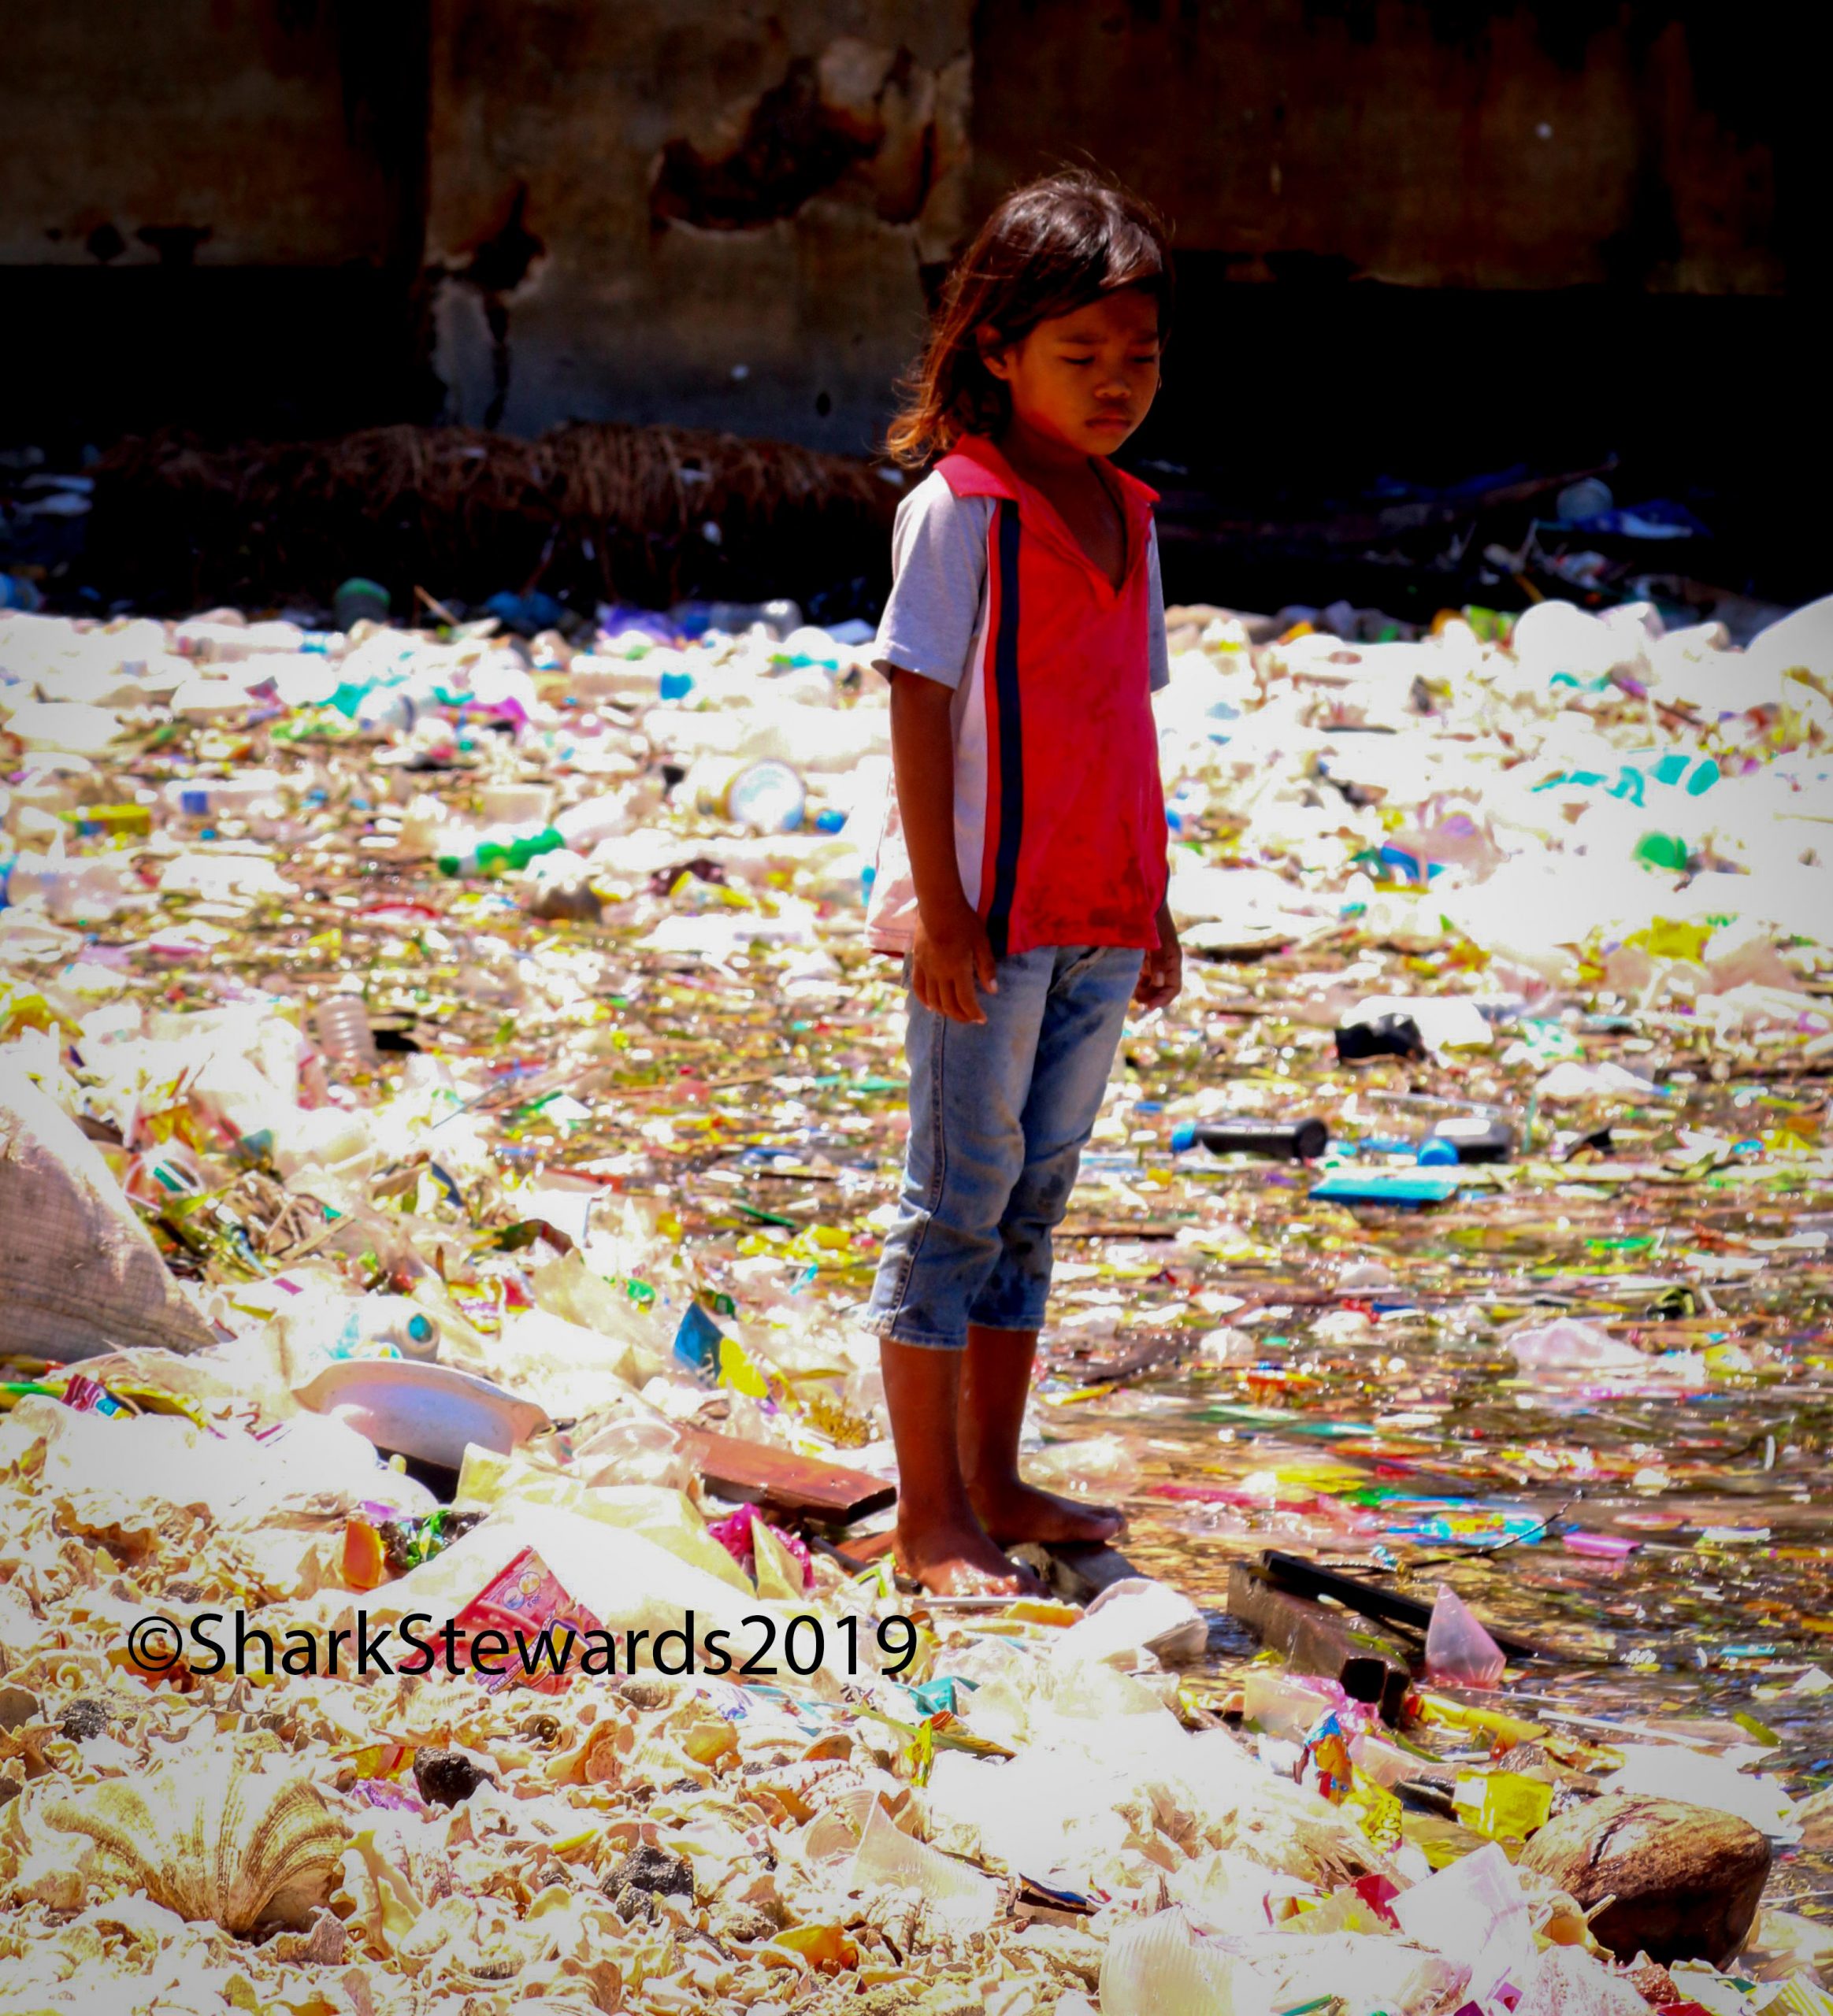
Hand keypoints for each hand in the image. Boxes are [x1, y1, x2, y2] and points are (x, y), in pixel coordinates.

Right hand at [913, 904, 996, 1023]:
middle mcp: (940, 975)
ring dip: (944, 1011)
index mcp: (958, 970)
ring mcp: (927, 970)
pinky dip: (924, 1000)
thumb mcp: (982, 942)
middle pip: (949, 1005)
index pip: (966, 1001)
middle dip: (961, 1016)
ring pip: (933, 1000)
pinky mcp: (917, 963)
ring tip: (955, 1014)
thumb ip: (987, 968)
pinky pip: (918, 987)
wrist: (938, 905)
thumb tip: (992, 991)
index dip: (974, 1014)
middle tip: (971, 1019)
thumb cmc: (964, 921)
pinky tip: (930, 1007)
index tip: (982, 1019)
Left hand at [1134, 906, 1181, 1012]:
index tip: (1148, 1007)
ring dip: (1141, 990)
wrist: (1141, 898)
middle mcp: (1165, 961)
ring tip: (1128, 988)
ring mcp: (1153, 959)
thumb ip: (1158, 960)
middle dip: (1150, 996)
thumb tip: (1159, 982)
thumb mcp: (1156, 939)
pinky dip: (1134, 981)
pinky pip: (1140, 975)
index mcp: (1173, 958)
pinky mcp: (1142, 956)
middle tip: (1134, 998)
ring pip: (1150, 984)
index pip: (1173, 987)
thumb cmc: (1150, 917)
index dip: (1162, 999)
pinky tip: (1124, 979)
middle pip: (1161, 989)